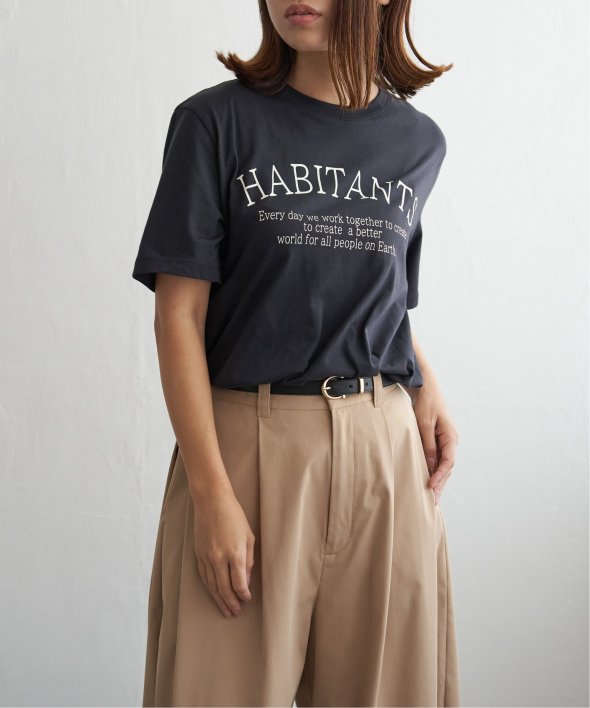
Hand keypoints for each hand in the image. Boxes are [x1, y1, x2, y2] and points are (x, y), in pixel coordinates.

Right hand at [192, 485, 254, 617]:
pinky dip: (209, 587)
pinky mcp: (198, 554)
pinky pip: (203, 576)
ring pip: (212, 585)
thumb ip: (248, 560)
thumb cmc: (234, 516)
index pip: (239, 583)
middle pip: (224, 588)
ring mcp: (206, 556)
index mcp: (235, 553)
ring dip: (219, 599)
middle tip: (236, 612)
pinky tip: (213, 594)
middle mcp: (219, 558)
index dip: (243, 594)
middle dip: (231, 602)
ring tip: (225, 610)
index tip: (247, 599)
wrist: (211, 501)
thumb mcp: (249, 536)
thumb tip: (246, 580)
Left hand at [411, 384, 458, 503]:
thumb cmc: (425, 403)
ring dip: (439, 480)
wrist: (426, 387)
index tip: (430, 487)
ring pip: (444, 465)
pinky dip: (435, 470)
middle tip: (433, 502)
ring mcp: (446, 441)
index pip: (448, 461)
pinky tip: (430, 481)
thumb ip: (428, 445)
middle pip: (448, 467)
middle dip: (441, 484)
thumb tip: (431, 465)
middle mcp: (451, 440)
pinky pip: (439, 459)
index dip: (440, 476)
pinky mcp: (439, 440)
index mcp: (451, 436)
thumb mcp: (424, 424)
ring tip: (433, 498)